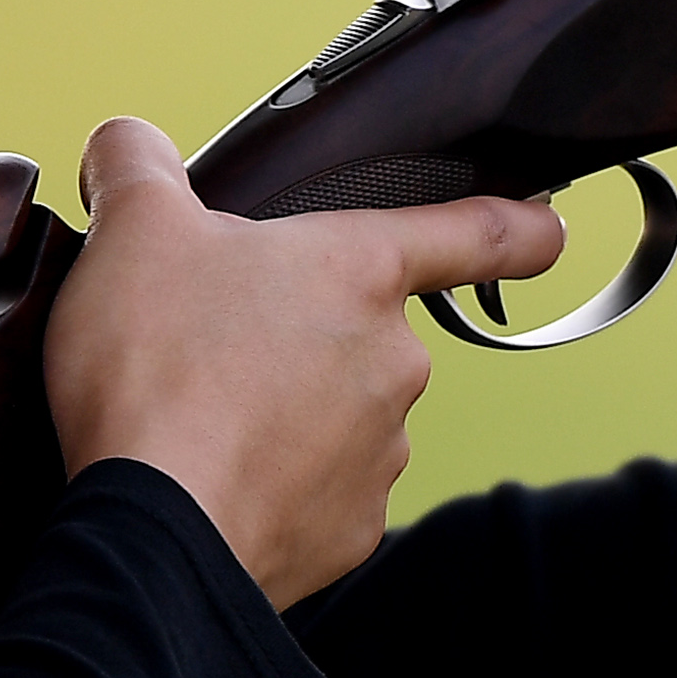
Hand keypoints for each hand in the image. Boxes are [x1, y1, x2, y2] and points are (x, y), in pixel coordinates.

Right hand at [51, 117, 566, 604]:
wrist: (150, 531)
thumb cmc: (155, 371)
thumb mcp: (133, 229)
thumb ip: (138, 163)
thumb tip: (130, 145)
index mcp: (359, 274)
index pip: (475, 234)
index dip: (518, 226)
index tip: (546, 229)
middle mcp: (394, 364)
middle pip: (360, 332)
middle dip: (297, 334)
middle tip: (211, 345)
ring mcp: (380, 455)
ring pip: (338, 416)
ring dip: (283, 411)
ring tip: (198, 416)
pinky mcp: (350, 532)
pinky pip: (315, 492)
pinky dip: (270, 483)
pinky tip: (213, 475)